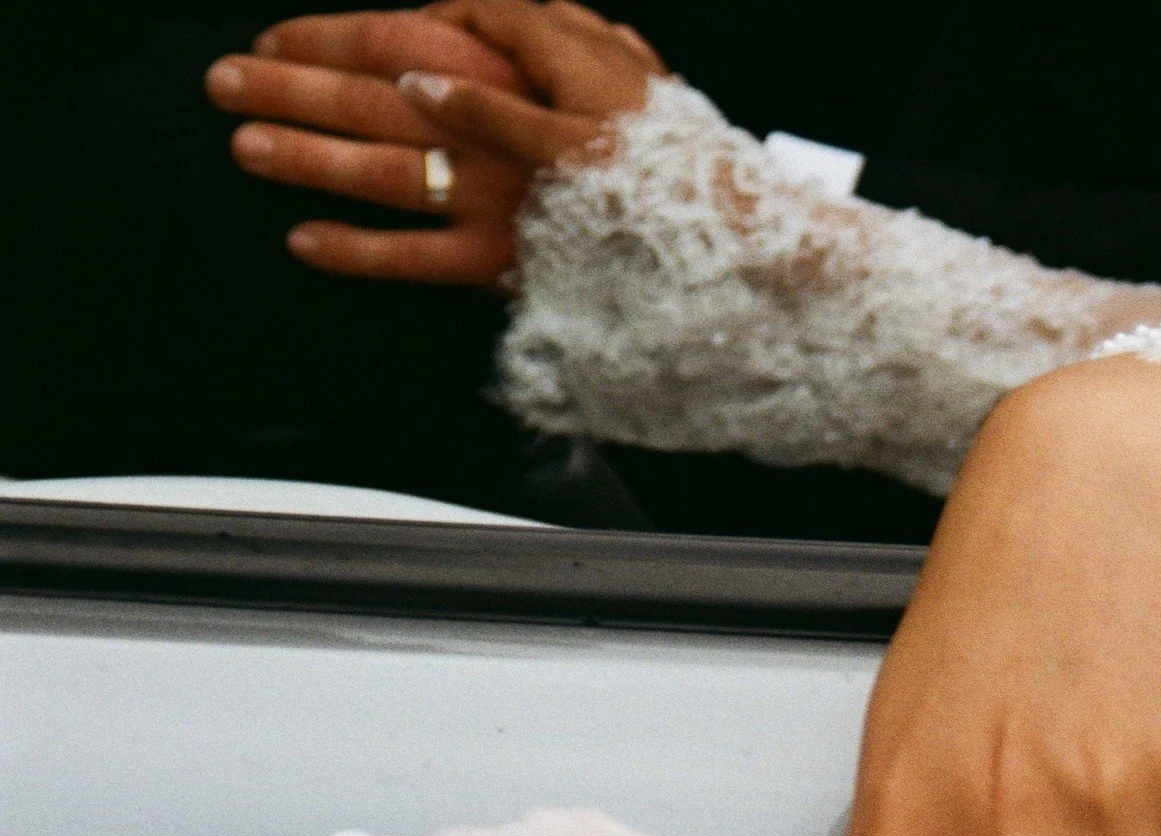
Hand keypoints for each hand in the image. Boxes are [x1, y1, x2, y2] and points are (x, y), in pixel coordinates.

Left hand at [204, 1, 662, 285]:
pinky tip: (305, 241)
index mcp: (517, 68)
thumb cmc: (662, 152)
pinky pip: (414, 259)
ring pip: (383, 169)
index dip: (331, 36)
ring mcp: (493, 198)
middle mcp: (494, 128)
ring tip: (245, 146)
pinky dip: (357, 251)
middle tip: (225, 80)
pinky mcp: (500, 265)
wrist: (714, 231)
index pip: (401, 35)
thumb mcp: (610, 59)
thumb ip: (538, 29)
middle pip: (372, 94)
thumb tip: (467, 18)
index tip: (279, 39)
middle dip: (291, 85)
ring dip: (306, 157)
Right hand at [393, 0, 666, 166]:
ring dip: (528, 52)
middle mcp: (603, 42)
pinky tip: (568, 105)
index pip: (490, 6)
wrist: (724, 211)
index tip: (407, 46)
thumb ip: (488, 115)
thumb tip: (423, 85)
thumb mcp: (552, 150)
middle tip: (448, 71)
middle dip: (482, 34)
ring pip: (568, 35)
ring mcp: (632, 66)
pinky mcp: (656, 96)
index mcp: (569, 45)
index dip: (442, 18)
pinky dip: (570, 74)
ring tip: (501, 88)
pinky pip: (602, 65)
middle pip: (527, 15)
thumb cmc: (639, 184)